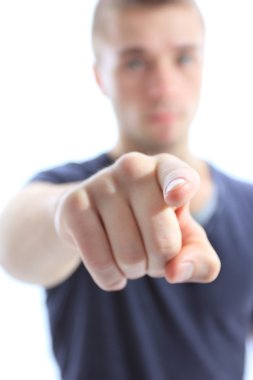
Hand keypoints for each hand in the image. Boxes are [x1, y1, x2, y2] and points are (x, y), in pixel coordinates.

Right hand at [55, 152, 220, 290]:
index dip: (181, 186)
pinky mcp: (72, 204)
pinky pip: (100, 262)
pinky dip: (111, 279)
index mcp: (165, 168)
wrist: (94, 219)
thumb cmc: (149, 227)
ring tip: (130, 258)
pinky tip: (112, 271)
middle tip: (152, 256)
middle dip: (160, 264)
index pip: (179, 175)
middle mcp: (133, 167)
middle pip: (163, 242)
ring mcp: (100, 182)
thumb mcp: (184, 241)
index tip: (177, 196)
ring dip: (135, 272)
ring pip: (130, 256)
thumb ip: (200, 259)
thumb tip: (176, 272)